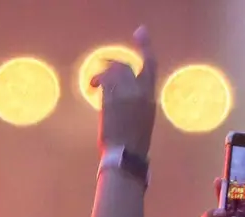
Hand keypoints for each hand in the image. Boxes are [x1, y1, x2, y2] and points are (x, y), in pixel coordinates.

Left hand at [92, 26, 158, 157]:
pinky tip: (93, 87)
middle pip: (125, 65)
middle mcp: (140, 92)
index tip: (140, 32)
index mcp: (150, 97)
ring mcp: (126, 95)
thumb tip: (124, 95)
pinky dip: (97, 81)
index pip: (151, 65)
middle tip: (103, 70)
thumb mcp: (142, 120)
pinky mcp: (112, 100)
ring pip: (112, 71)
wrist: (126, 156)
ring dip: (101, 74)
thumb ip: (136, 102)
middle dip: (112, 63)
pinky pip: (104, 81)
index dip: (145, 46)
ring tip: (95, 83)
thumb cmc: (133, 144)